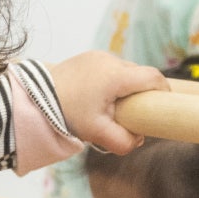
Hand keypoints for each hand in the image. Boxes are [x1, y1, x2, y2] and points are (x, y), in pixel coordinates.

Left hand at [48, 50, 162, 155]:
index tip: (162, 106)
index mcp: (116, 76)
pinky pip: (110, 68)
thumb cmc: (66, 113)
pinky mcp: (88, 56)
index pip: (153, 78)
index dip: (163, 91)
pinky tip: (99, 96)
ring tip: (111, 106)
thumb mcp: (97, 132)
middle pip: (139, 75)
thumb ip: (123, 141)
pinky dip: (111, 81)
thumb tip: (138, 140)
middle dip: (141, 93)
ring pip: (125, 71)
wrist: (35, 98)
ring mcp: (98, 56)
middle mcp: (110, 60)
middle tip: (132, 113)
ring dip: (125, 87)